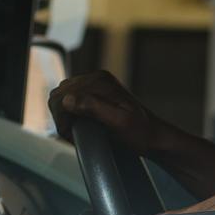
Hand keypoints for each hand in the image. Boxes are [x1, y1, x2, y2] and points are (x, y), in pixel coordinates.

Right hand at [48, 69, 171, 155]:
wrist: (155, 137)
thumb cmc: (140, 133)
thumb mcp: (119, 122)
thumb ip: (94, 108)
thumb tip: (68, 99)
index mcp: (100, 81)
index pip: (63, 94)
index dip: (61, 117)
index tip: (71, 134)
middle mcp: (96, 78)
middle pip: (59, 93)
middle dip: (61, 116)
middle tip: (72, 135)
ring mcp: (96, 85)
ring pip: (63, 97)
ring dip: (63, 116)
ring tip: (76, 132)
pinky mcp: (96, 94)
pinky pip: (72, 100)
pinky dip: (69, 114)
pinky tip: (80, 127)